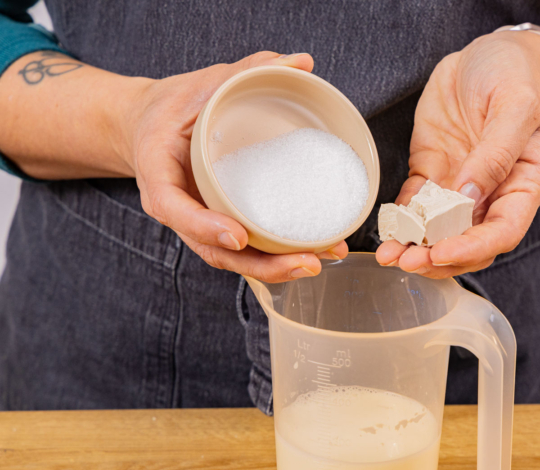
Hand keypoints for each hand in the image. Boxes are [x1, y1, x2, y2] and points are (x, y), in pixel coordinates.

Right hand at [126, 52, 346, 281]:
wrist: (149, 127)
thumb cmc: (172, 107)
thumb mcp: (201, 83)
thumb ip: (246, 71)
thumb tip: (302, 61)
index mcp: (158, 174)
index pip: (174, 208)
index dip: (204, 226)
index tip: (239, 234)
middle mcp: (178, 208)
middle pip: (214, 249)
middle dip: (262, 264)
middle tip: (307, 260)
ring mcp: (199, 222)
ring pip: (233, 258)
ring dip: (276, 268)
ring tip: (320, 260)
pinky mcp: (219, 224)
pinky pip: (245, 250)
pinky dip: (275, 257)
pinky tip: (313, 252)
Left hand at [376, 31, 539, 277]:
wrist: (491, 54)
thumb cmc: (516, 74)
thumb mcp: (517, 104)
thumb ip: (497, 152)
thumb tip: (470, 195)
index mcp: (524, 184)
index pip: (502, 231)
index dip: (472, 247)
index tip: (442, 253)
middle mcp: (493, 193)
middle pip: (467, 241)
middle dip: (438, 257)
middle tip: (408, 260)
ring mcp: (459, 185)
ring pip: (437, 231)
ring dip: (414, 247)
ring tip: (389, 255)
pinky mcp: (432, 171)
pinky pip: (414, 204)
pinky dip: (400, 219)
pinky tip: (386, 229)